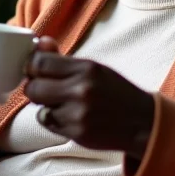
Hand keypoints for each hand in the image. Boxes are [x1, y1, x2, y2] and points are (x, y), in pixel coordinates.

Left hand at [24, 38, 155, 158]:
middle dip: (35, 88)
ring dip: (45, 106)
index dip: (32, 66)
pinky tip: (68, 117)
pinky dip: (52, 120)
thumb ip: (62, 59)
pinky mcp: (77, 133)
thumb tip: (40, 43)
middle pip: (33, 87)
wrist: (141, 122)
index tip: (36, 70)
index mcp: (86, 68)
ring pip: (39, 107)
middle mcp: (82, 90)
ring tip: (62, 104)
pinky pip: (48, 123)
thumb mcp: (93, 69)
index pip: (40, 63)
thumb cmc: (115, 92)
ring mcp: (78, 113)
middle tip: (46, 89)